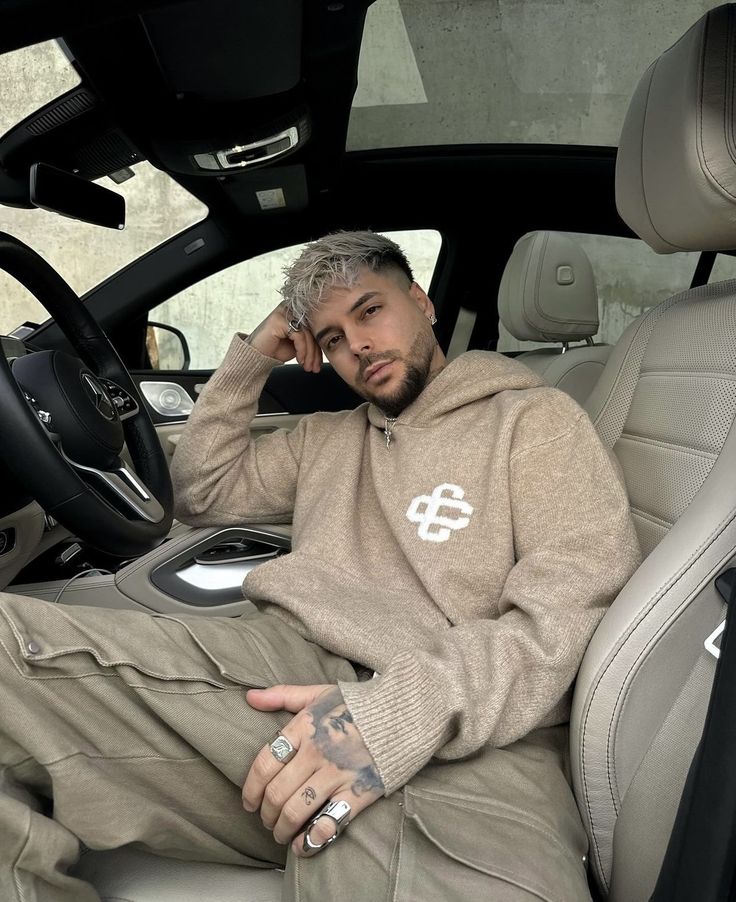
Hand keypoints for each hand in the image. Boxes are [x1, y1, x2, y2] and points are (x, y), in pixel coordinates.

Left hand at [242, 684, 383, 856]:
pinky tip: (303, 846)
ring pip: (296, 811)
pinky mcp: (360, 791)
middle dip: (266, 814)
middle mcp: (316, 751)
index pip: (264, 763)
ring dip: (282, 829)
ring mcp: (338, 773)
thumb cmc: (358, 703)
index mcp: (304, 727)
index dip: (251, 789)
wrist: (404, 710)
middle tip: (266, 821)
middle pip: (276, 792)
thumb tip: (250, 698)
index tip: (249, 802)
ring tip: (282, 834)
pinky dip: (310, 840)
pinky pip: (328, 823)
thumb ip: (283, 695)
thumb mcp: (319, 693)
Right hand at [246, 303, 321, 371]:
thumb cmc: (275, 349)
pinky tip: (299, 361)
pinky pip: (299, 335)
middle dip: (315, 352)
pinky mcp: (279, 319)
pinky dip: (302, 350)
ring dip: (310, 354)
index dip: (319, 347)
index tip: (319, 364)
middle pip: (312, 330)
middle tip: (315, 368)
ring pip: (307, 334)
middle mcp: (290, 308)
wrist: (254, 355)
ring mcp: (284, 311)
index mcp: (296, 311)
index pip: (314, 328)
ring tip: (308, 367)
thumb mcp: (297, 344)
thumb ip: (310, 339)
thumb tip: (330, 342)